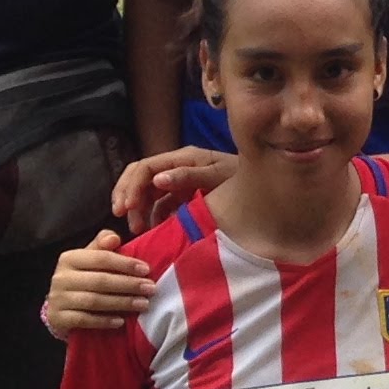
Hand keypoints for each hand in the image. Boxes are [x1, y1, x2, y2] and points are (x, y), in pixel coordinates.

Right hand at [46, 231, 152, 334]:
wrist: (60, 307)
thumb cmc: (82, 278)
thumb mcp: (89, 259)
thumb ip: (102, 245)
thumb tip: (114, 238)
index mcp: (70, 258)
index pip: (101, 258)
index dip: (125, 263)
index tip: (146, 270)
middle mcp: (61, 277)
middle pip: (100, 280)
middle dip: (129, 284)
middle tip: (150, 289)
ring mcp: (58, 299)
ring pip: (94, 301)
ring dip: (122, 303)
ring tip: (143, 304)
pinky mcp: (59, 319)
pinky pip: (84, 320)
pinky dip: (104, 321)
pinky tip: (121, 321)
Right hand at [114, 146, 233, 228]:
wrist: (266, 188)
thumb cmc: (242, 177)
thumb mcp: (218, 176)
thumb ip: (189, 176)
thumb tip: (158, 179)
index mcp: (183, 158)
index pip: (145, 167)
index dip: (131, 186)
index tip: (126, 208)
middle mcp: (178, 166)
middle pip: (141, 177)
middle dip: (127, 195)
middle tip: (122, 218)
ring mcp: (180, 181)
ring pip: (149, 192)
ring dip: (140, 209)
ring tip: (139, 229)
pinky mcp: (185, 195)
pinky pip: (162, 204)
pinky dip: (154, 216)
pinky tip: (155, 230)